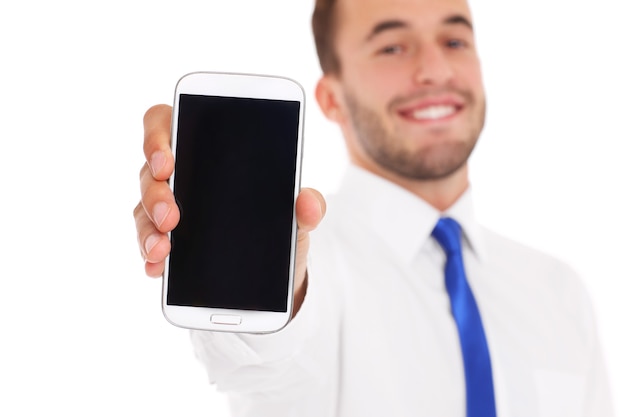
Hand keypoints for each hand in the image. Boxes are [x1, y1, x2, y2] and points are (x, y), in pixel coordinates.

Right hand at [133, 104, 324, 314]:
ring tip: (162, 250)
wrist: (276, 269)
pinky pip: (149, 245)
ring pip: (142, 209)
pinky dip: (151, 257)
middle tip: (170, 217)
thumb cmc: (278, 222)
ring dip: (148, 230)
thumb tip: (309, 204)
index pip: (164, 123)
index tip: (168, 161)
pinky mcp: (168, 242)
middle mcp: (179, 175)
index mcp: (204, 150)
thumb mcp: (296, 214)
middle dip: (155, 194)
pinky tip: (157, 269)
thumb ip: (307, 205)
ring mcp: (168, 208)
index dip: (156, 136)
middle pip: (149, 172)